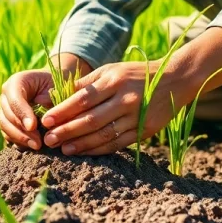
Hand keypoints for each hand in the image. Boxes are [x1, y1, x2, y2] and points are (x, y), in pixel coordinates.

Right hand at [0, 54, 92, 150]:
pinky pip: (7, 134)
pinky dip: (18, 141)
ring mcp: (4, 109)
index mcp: (16, 82)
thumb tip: (41, 109)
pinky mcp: (7, 122)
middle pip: (7, 115)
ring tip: (36, 146)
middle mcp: (6, 95)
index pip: (14, 99)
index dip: (22, 113)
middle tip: (37, 142)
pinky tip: (31, 146)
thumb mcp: (56, 87)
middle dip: (21, 131)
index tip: (33, 126)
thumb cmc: (57, 86)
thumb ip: (48, 97)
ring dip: (20, 138)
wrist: (53, 89)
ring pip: (5, 126)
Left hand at [39, 59, 194, 155]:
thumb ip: (86, 83)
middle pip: (91, 119)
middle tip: (48, 140)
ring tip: (63, 149)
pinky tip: (84, 152)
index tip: (46, 120)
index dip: (63, 111)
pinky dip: (99, 149)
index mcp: (114, 80)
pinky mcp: (145, 130)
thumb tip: (57, 96)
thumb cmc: (135, 73)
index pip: (83, 98)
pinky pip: (118, 143)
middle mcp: (125, 99)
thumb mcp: (111, 70)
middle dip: (67, 131)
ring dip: (81, 144)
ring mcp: (137, 116)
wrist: (175, 80)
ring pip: (104, 134)